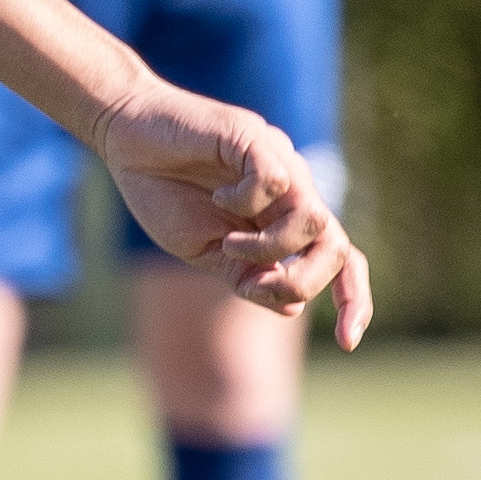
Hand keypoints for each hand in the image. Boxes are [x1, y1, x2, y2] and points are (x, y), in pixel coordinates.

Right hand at [97, 81, 370, 344]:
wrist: (127, 137)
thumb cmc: (163, 191)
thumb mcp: (204, 250)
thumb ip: (245, 277)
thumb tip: (293, 309)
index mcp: (283, 221)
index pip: (340, 260)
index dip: (353, 300)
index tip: (348, 342)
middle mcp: (292, 194)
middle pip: (337, 247)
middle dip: (306, 281)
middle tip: (254, 287)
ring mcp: (279, 166)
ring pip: (315, 219)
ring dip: (271, 247)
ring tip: (229, 244)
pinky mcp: (256, 140)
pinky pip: (276, 183)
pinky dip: (245, 203)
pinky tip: (216, 199)